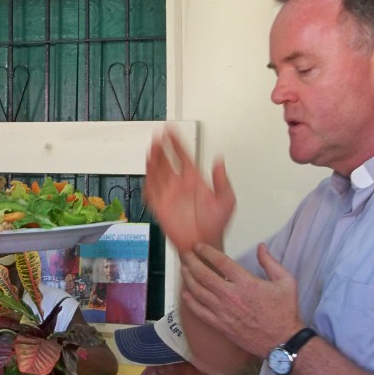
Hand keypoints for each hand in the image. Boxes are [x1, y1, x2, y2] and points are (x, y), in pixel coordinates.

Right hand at [144, 126, 235, 252]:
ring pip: (158, 172)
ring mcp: (169, 195)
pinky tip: (147, 170)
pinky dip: (149, 180)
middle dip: (163, 148)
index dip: (177, 142)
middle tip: (158, 135)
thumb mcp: (226, 201)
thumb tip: (220, 161)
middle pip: (168, 161)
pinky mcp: (161, 207)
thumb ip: (222, 181)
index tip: (171, 130)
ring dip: (154, 160)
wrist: (204, 243)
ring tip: (152, 147)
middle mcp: (180, 185)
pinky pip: (152, 191)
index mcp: (194, 180)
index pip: (183, 156)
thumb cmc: (215, 224)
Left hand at [180, 242, 302, 355]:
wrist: (282, 341)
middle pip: (203, 274)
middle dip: (191, 261)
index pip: (220, 262)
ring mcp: (223, 312)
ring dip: (188, 278)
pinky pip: (199, 311)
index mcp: (246, 283)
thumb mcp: (286, 282)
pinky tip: (185, 293)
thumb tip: (261, 247)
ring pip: (198, 291)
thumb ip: (271, 262)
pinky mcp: (220, 325)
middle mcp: (231, 296)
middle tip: (185, 254)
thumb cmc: (285, 313)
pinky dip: (190, 301)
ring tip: (183, 268)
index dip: (206, 251)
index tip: (199, 246)